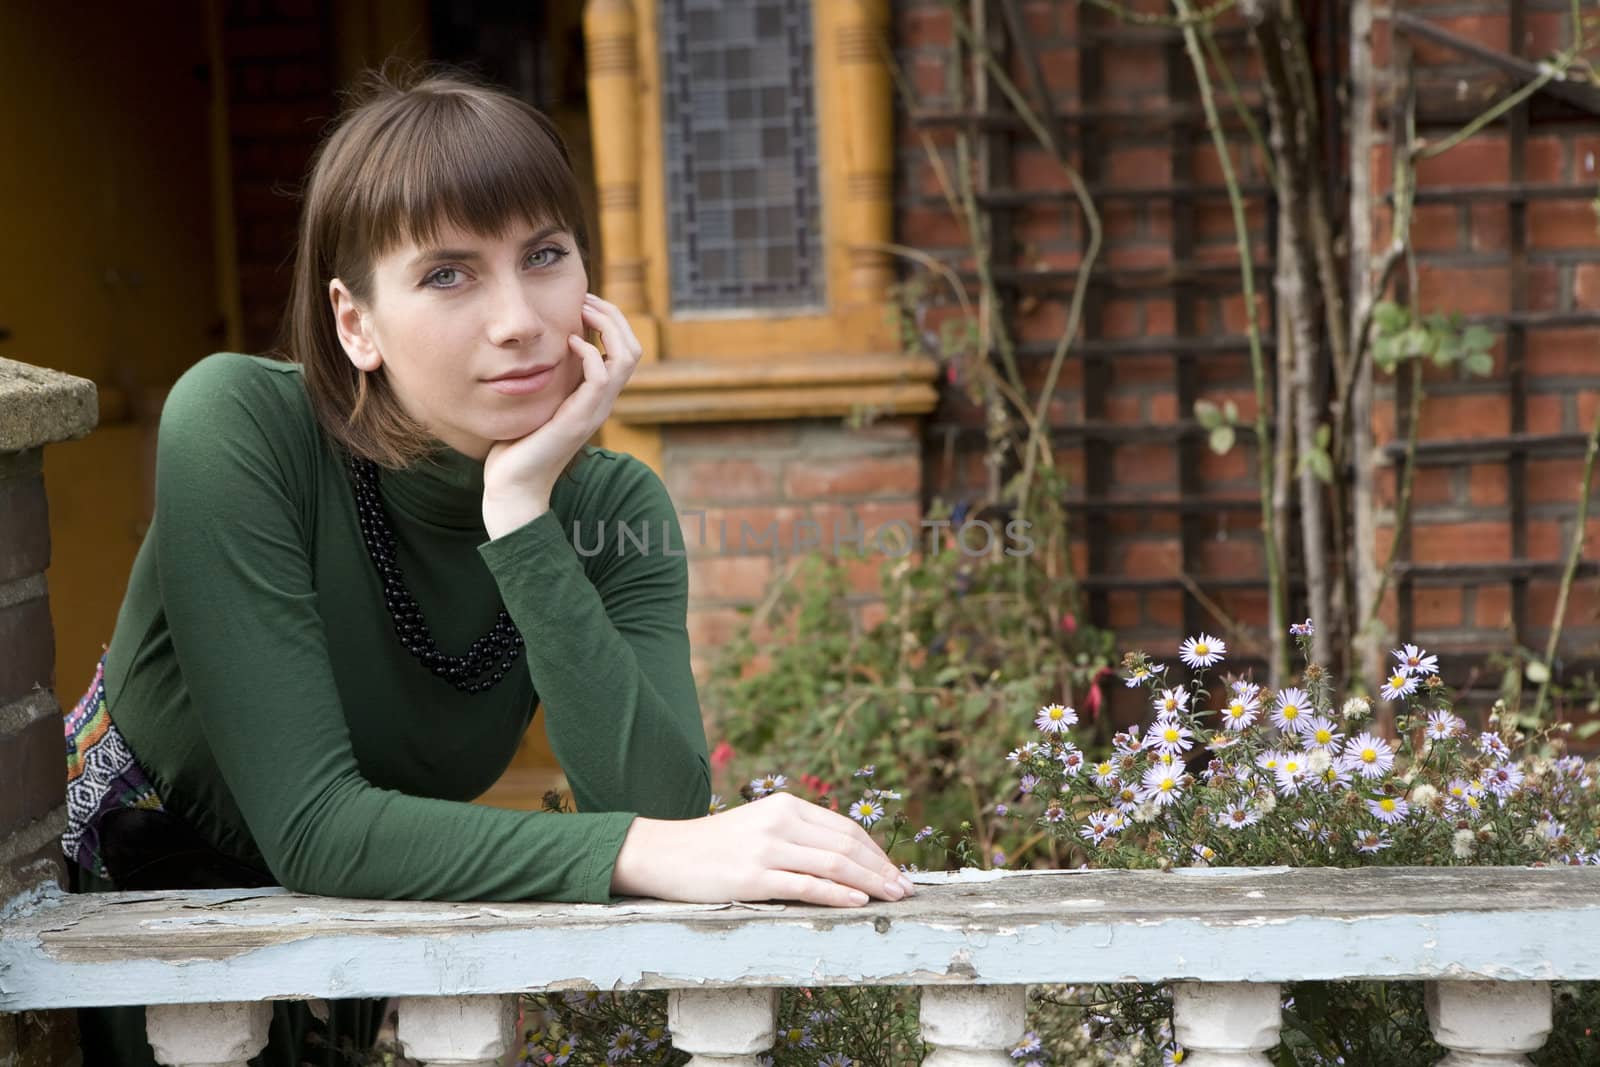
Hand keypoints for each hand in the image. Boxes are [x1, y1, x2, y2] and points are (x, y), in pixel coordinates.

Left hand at [481, 294, 642, 537]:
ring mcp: (594, 410)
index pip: (623, 350)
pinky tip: (568, 343)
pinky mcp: (579, 419)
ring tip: (583, 311)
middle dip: (614, 316)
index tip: (583, 302)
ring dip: (608, 326)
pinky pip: (600, 377)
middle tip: (585, 299)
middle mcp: (602, 402)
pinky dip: (589, 352)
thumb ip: (547, 378)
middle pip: (632, 348)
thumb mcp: (537, 400)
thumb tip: (539, 348)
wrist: (513, 484)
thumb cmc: (518, 444)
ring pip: (626, 357)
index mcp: (595, 396)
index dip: (610, 321)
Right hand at [610, 792, 915, 907]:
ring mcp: (766, 849)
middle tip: (907, 888)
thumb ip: (797, 836)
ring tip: (894, 898)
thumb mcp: (759, 828)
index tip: (896, 871)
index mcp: (785, 805)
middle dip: (883, 868)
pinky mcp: (752, 877)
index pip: (845, 828)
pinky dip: (838, 894)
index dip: (877, 851)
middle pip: (846, 845)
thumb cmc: (714, 847)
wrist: (663, 854)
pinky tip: (859, 903)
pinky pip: (806, 886)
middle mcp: (779, 821)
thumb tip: (844, 860)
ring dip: (871, 883)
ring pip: (834, 864)